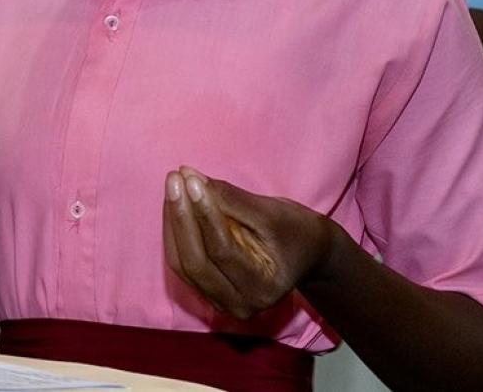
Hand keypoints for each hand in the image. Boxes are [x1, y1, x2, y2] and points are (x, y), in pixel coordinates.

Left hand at [162, 166, 335, 320]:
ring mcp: (222, 303)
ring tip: (174, 184)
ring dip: (174, 221)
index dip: (204, 212)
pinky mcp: (208, 292)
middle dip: (181, 217)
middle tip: (175, 178)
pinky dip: (176, 232)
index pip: (222, 250)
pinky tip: (175, 202)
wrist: (309, 254)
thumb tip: (191, 177)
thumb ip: (230, 199)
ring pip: (183, 264)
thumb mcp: (271, 213)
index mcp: (263, 288)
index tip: (191, 178)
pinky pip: (182, 263)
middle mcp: (241, 304)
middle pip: (196, 262)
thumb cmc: (296, 231)